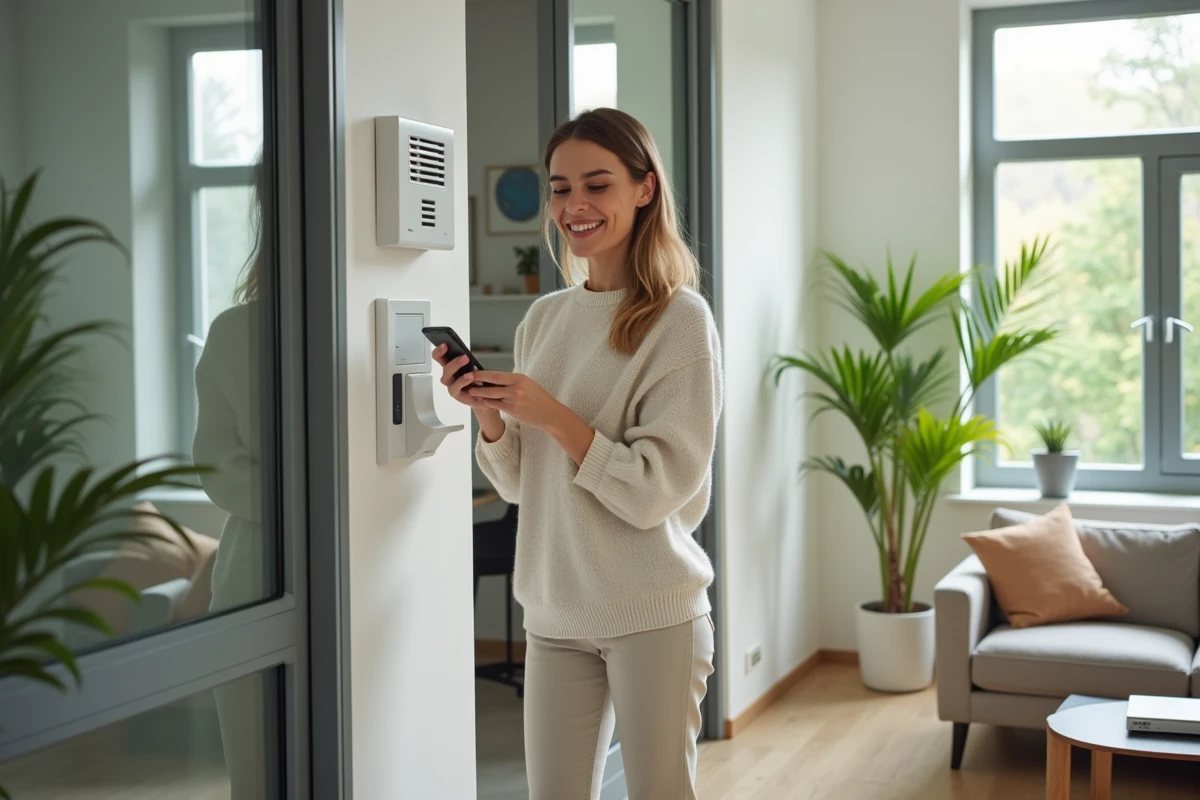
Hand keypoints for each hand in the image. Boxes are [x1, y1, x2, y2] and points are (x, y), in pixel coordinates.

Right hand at [433, 344, 490, 410]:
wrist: (484, 395)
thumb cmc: (477, 379)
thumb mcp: (474, 366)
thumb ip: (467, 360)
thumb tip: (465, 354)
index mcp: (450, 364)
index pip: (439, 356)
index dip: (439, 351)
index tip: (445, 344)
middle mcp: (448, 374)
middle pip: (444, 366)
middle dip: (453, 361)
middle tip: (465, 357)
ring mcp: (451, 384)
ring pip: (447, 377)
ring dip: (458, 373)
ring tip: (469, 372)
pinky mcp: (455, 393)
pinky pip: (455, 388)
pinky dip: (462, 382)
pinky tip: (470, 378)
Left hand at [469, 370, 596, 464]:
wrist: (551, 413)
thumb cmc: (539, 398)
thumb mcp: (528, 384)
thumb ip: (513, 381)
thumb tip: (496, 377)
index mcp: (520, 378)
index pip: (496, 374)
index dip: (483, 373)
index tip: (472, 371)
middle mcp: (516, 388)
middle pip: (491, 383)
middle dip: (477, 381)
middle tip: (465, 380)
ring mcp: (514, 400)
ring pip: (491, 395)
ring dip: (480, 393)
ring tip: (470, 391)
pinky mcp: (513, 410)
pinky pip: (496, 405)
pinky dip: (488, 403)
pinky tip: (482, 401)